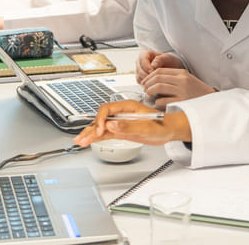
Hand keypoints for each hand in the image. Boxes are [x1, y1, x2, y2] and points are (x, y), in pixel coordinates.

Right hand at [73, 100, 191, 146]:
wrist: (169, 130)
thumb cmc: (161, 125)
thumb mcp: (146, 126)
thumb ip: (128, 126)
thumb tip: (112, 125)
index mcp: (127, 107)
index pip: (107, 109)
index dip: (101, 119)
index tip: (100, 130)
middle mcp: (122, 113)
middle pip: (101, 118)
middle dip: (91, 128)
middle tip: (82, 138)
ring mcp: (121, 122)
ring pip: (102, 127)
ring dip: (90, 133)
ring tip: (80, 141)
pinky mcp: (122, 130)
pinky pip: (106, 133)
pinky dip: (97, 137)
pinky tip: (89, 141)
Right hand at [136, 50, 184, 82]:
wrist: (171, 68)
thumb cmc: (169, 61)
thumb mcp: (167, 58)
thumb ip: (160, 59)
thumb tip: (152, 65)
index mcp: (145, 54)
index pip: (142, 59)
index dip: (146, 66)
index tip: (152, 71)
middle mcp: (140, 62)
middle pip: (139, 69)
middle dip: (146, 75)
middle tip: (154, 78)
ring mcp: (139, 70)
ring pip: (138, 76)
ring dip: (146, 81)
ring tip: (155, 82)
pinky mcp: (140, 78)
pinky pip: (140, 82)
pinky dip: (146, 84)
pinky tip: (153, 85)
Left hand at [141, 68, 215, 108]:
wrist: (210, 100)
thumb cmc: (197, 91)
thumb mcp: (187, 79)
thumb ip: (174, 78)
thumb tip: (156, 80)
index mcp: (182, 73)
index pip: (160, 70)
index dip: (150, 76)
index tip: (145, 81)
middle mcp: (181, 80)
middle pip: (158, 77)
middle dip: (148, 83)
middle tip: (144, 88)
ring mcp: (182, 90)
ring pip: (159, 87)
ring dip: (150, 90)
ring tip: (148, 94)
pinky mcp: (182, 101)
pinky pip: (164, 100)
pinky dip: (157, 101)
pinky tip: (157, 102)